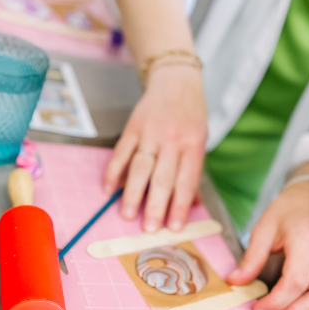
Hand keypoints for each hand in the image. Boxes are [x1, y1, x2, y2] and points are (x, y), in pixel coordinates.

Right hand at [104, 65, 207, 231]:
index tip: (174, 227)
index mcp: (193, 145)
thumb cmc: (191, 114)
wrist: (176, 80)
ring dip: (132, 193)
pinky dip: (113, 171)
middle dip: (156, 205)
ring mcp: (150, 134)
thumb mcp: (200, 140)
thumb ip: (193, 170)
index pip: (186, 181)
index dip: (180, 205)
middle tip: (149, 228)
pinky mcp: (132, 128)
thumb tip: (191, 203)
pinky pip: (121, 153)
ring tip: (127, 214)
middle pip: (162, 177)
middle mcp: (172, 140)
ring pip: (140, 167)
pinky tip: (108, 188)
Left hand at [226, 181, 308, 309]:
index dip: (276, 301)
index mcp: (306, 242)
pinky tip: (295, 302)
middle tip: (269, 309)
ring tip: (281, 307)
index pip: (296, 282)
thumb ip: (251, 258)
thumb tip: (234, 282)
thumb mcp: (263, 228)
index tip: (258, 307)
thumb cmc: (287, 210)